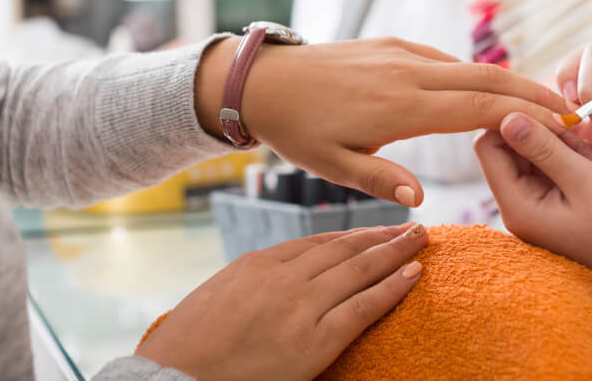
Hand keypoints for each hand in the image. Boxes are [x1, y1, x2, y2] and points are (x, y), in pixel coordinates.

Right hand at [137, 222, 427, 380]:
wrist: (170, 380)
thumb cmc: (186, 347)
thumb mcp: (217, 296)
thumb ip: (253, 280)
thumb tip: (278, 278)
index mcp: (257, 263)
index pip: (316, 242)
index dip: (352, 236)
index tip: (374, 231)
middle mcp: (282, 277)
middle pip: (344, 249)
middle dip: (381, 236)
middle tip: (412, 225)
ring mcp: (299, 307)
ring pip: (359, 270)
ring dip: (395, 252)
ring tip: (421, 241)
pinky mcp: (312, 341)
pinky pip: (362, 308)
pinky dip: (391, 288)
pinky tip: (413, 275)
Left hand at [197, 36, 567, 205]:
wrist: (264, 79)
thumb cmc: (298, 129)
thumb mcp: (334, 167)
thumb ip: (382, 180)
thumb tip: (421, 202)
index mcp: (401, 107)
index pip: (481, 108)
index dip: (527, 115)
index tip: (563, 125)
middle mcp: (410, 73)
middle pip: (489, 78)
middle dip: (536, 92)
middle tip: (573, 110)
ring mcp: (403, 54)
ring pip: (470, 65)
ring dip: (510, 81)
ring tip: (541, 103)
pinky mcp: (394, 45)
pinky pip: (445, 59)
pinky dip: (476, 74)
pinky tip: (487, 89)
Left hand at [475, 114, 591, 268]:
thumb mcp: (583, 180)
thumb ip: (543, 147)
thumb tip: (505, 117)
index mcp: (516, 206)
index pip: (487, 146)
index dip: (510, 120)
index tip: (548, 113)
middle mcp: (517, 206)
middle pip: (507, 146)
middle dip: (540, 132)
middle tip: (576, 136)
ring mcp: (533, 203)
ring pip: (530, 150)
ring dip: (559, 143)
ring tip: (591, 159)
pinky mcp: (549, 199)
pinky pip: (547, 162)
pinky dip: (568, 155)